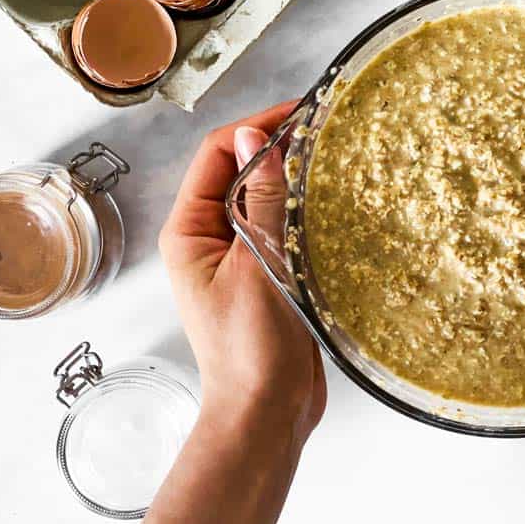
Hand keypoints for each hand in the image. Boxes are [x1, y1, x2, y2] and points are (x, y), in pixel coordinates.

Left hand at [158, 101, 325, 442]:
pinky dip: (306, 207)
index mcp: (189, 231)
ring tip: (335, 155)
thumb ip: (260, 201)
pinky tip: (335, 200)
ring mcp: (239, 255)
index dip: (258, 126)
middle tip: (326, 127)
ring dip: (294, 175)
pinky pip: (284, 225)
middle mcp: (209, 237)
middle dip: (279, 144)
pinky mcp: (268, 272)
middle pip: (241, 169)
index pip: (218, 154)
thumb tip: (256, 136)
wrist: (266, 411)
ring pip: (266, 196)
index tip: (302, 111)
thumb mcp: (256, 265)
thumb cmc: (250, 349)